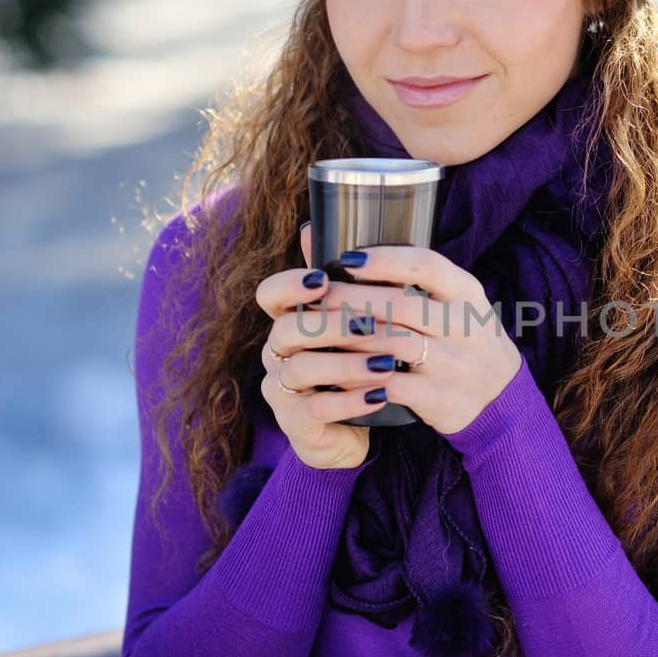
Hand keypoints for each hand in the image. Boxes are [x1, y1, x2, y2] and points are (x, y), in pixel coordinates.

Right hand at [254, 225, 375, 469]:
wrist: (363, 429)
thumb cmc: (358, 367)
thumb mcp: (359, 323)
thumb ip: (350, 283)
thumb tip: (328, 228)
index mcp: (290, 321)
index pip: (270, 295)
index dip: (289, 286)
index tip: (322, 280)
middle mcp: (277, 352)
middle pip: (286, 330)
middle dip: (330, 324)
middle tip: (370, 324)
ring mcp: (282, 389)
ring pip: (302, 369)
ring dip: (347, 364)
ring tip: (387, 363)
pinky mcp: (295, 423)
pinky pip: (316, 409)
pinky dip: (350, 401)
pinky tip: (381, 394)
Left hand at [298, 242, 523, 437]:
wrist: (501, 400)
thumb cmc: (462, 339)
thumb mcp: (453, 302)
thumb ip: (402, 274)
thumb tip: (320, 233)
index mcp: (466, 292)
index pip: (427, 265)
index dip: (386, 260)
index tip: (348, 259)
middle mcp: (464, 324)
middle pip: (402, 304)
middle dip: (354, 299)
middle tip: (317, 298)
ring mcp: (454, 362)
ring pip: (394, 344)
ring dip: (351, 337)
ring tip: (320, 332)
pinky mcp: (441, 397)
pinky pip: (394, 385)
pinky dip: (362, 378)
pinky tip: (336, 373)